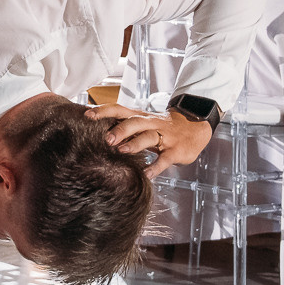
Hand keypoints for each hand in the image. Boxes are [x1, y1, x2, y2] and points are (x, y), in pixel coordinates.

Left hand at [86, 102, 213, 166]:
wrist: (196, 125)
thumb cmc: (163, 127)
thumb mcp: (145, 124)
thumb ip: (126, 127)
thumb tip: (99, 134)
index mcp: (141, 117)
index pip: (120, 109)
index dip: (104, 111)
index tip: (87, 115)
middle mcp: (151, 124)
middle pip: (134, 122)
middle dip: (120, 129)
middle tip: (106, 139)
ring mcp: (164, 137)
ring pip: (149, 136)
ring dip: (135, 143)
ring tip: (121, 151)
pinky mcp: (175, 150)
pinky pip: (164, 159)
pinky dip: (155, 167)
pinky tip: (146, 174)